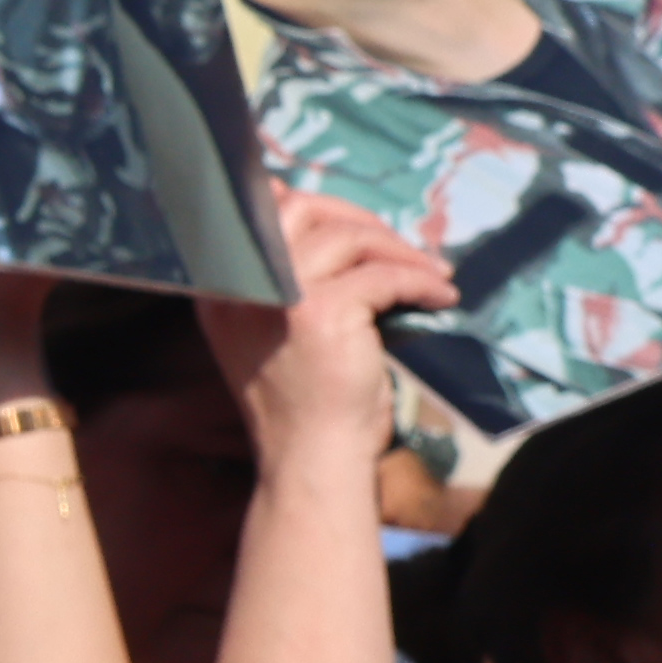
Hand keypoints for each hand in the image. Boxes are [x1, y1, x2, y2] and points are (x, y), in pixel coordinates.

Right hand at [220, 196, 454, 477]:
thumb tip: (336, 226)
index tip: (359, 224)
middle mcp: (241, 282)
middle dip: (360, 219)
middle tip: (401, 249)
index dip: (312, 204)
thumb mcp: (280, 329)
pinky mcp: (321, 313)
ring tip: (432, 276)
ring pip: (349, 237)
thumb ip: (292, 279)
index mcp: (223, 285)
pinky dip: (420, 281)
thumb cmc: (304, 402)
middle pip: (303, 208)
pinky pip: (384, 274)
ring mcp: (279, 294)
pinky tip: (439, 299)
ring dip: (400, 250)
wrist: (312, 458)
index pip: (259, 211)